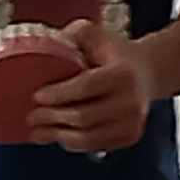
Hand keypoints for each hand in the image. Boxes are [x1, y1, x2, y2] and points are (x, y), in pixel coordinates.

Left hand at [28, 23, 154, 152]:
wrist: (148, 72)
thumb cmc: (115, 53)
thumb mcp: (99, 35)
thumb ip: (77, 33)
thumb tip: (51, 42)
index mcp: (123, 73)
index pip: (85, 87)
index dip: (58, 94)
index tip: (37, 96)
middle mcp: (131, 101)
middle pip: (83, 117)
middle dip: (52, 118)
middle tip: (31, 116)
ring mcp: (133, 122)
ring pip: (87, 138)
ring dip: (58, 136)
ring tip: (38, 131)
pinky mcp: (130, 137)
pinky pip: (95, 146)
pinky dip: (73, 143)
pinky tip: (57, 136)